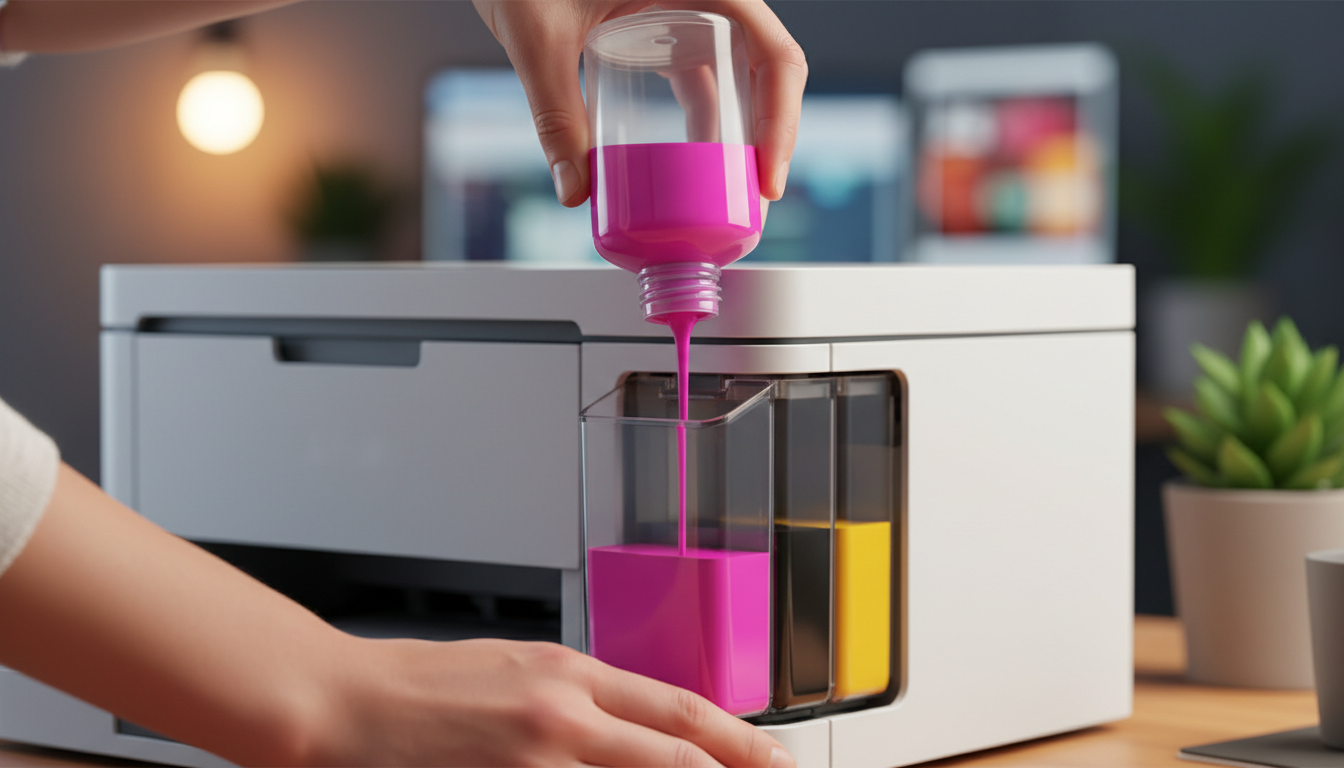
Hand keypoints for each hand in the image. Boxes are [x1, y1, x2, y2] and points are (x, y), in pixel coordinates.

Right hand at [318, 636, 795, 767]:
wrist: (338, 702)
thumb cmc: (418, 686)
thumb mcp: (515, 671)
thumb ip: (579, 699)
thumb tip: (636, 727)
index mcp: (567, 673)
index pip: (677, 710)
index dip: (738, 738)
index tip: (776, 758)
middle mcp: (561, 714)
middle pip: (674, 755)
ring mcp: (534, 760)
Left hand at [472, 0, 807, 206]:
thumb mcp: (538, 35)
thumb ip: (555, 112)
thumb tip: (575, 191)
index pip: (772, 52)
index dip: (782, 120)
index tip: (766, 180)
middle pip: (762, 72)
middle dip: (763, 142)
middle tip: (751, 205)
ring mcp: (686, 5)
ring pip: (732, 77)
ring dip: (734, 137)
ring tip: (726, 197)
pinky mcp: (662, 20)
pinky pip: (698, 74)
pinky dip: (702, 120)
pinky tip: (692, 163)